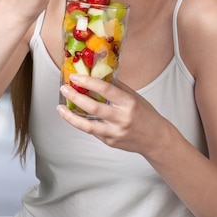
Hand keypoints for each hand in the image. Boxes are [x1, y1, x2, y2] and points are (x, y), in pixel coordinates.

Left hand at [57, 74, 171, 156]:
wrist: (156, 139)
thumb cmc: (145, 115)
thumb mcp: (134, 97)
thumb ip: (116, 87)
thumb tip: (96, 75)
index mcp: (129, 103)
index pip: (106, 90)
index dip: (88, 82)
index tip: (75, 77)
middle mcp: (122, 119)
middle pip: (93, 108)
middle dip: (75, 97)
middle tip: (64, 89)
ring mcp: (115, 133)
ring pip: (88, 126)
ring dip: (70, 117)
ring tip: (60, 108)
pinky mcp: (110, 142)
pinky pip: (93, 131)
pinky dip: (82, 123)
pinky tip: (74, 116)